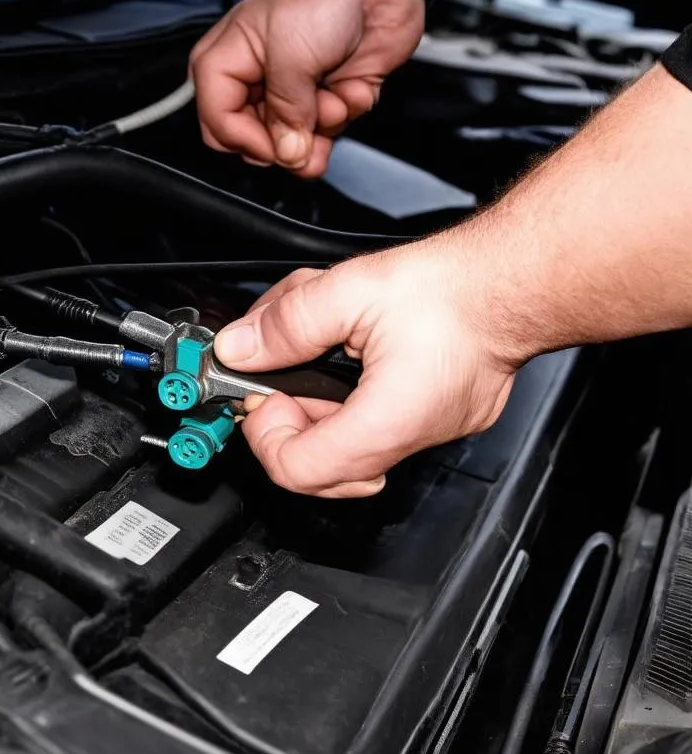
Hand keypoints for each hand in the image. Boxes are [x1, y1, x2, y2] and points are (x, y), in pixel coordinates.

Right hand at [190, 0, 424, 177]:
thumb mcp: (292, 53)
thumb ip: (285, 110)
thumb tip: (287, 153)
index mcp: (224, 64)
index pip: (217, 125)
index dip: (248, 141)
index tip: (279, 142)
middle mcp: (251, 85)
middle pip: (252, 144)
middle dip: (290, 138)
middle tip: (312, 116)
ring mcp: (286, 98)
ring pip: (292, 147)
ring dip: (323, 125)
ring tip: (336, 93)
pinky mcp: (319, 106)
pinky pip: (324, 137)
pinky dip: (344, 116)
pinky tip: (352, 89)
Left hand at [213, 243, 520, 496]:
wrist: (514, 283)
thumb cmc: (454, 290)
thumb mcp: (349, 290)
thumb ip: (285, 323)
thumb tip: (240, 349)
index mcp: (387, 420)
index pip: (297, 469)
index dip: (264, 433)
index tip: (260, 392)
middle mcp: (408, 438)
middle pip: (317, 464)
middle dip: (288, 409)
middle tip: (283, 363)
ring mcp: (423, 434)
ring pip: (342, 440)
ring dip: (315, 391)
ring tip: (321, 337)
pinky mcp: (431, 419)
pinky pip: (371, 422)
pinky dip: (346, 389)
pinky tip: (347, 344)